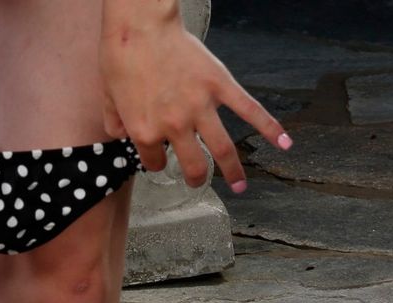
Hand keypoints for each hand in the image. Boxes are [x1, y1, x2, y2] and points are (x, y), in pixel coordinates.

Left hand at [99, 1, 290, 191]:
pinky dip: (270, 127)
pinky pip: (248, 110)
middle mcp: (175, 126)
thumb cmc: (121, 58)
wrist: (139, 27)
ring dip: (232, 171)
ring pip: (222, 149)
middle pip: (193, 165)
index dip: (155, 161)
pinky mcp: (219, 85)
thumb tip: (120, 136)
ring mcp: (199, 107)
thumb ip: (115, 123)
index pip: (154, 162)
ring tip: (239, 186)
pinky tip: (284, 143)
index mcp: (146, 132)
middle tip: (198, 182)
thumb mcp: (108, 97)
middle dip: (196, 178)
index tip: (158, 157)